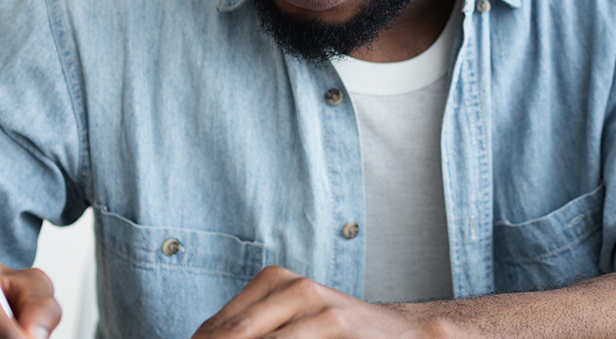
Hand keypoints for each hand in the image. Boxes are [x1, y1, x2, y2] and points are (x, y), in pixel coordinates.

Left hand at [192, 265, 442, 338]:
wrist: (399, 332)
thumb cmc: (334, 333)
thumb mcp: (291, 321)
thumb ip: (251, 329)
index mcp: (274, 281)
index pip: (217, 327)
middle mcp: (292, 287)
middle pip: (232, 332)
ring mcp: (314, 304)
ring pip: (253, 336)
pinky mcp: (334, 324)